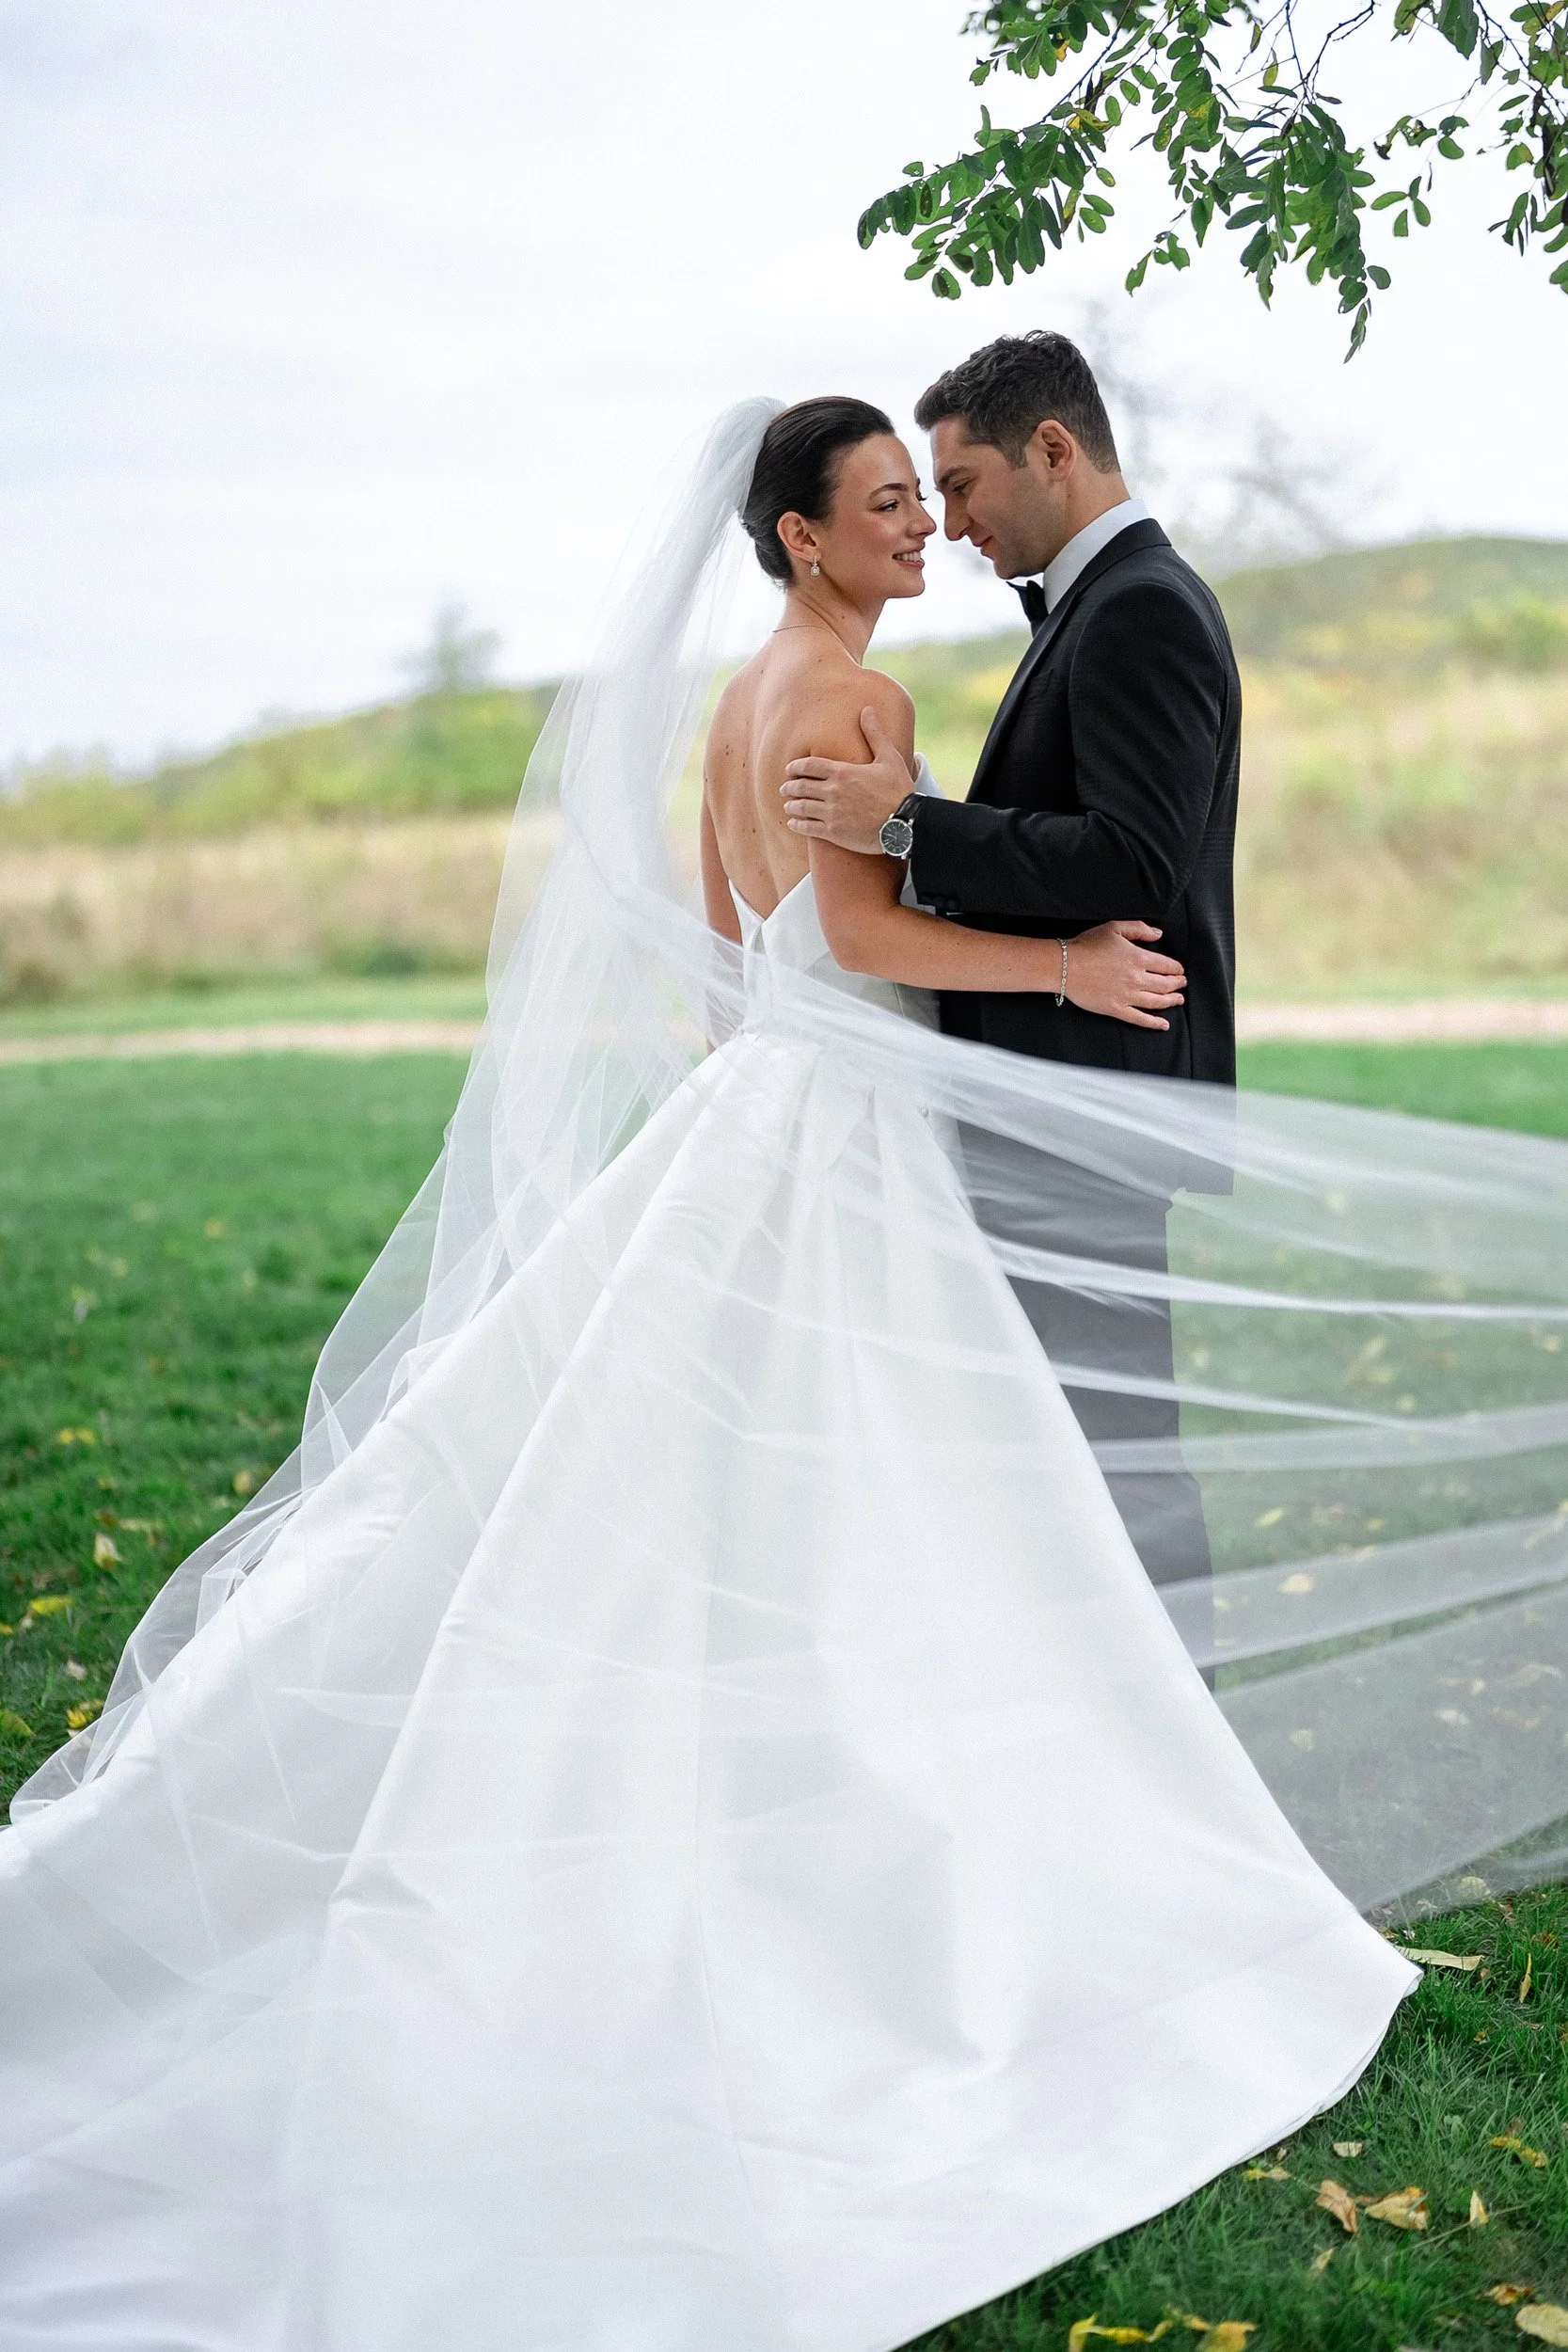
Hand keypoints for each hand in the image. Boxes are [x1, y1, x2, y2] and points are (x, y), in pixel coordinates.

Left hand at [781, 708, 911, 854]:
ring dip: (791, 805)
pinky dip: (797, 824)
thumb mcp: (889, 758)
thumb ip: (874, 734)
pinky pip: (808, 828)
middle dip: (790, 786)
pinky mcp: (834, 832)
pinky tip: (793, 823)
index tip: (789, 769)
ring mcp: (832, 813)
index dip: (795, 767)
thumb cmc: (899, 789)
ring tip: (788, 805)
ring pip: (801, 807)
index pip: (809, 765)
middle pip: (801, 786)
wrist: (906, 823)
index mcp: (843, 772)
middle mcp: (833, 791)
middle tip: (785, 787)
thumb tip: (867, 710)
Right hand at [1063, 922, 1185, 1030]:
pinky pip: (1140, 1019)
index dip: (1176, 968)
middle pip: (1165, 984)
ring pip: (1157, 1002)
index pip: (1166, 965)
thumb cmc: (1087, 945)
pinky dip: (1154, 1023)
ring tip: (1179, 1000)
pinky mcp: (1116, 1009)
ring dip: (1171, 1001)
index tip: (1180, 970)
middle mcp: (1137, 979)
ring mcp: (1127, 996)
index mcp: (1138, 958)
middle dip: (1178, 984)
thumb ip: (1139, 929)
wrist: (1064, 966)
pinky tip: (1164, 1024)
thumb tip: (1158, 934)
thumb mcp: (1114, 928)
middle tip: (1182, 984)